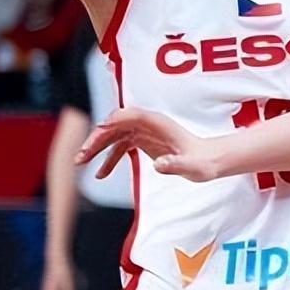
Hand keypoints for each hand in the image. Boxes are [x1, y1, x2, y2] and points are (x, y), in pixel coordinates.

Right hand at [76, 108, 215, 182]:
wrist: (209, 162)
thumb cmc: (203, 163)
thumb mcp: (191, 167)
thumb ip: (176, 166)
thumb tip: (158, 165)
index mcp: (159, 123)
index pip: (131, 115)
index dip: (113, 120)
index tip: (97, 130)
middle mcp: (150, 124)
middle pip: (117, 124)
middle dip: (97, 138)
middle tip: (80, 157)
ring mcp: (146, 132)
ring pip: (115, 135)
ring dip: (97, 146)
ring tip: (80, 162)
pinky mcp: (144, 142)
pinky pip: (121, 146)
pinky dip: (108, 158)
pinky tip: (100, 174)